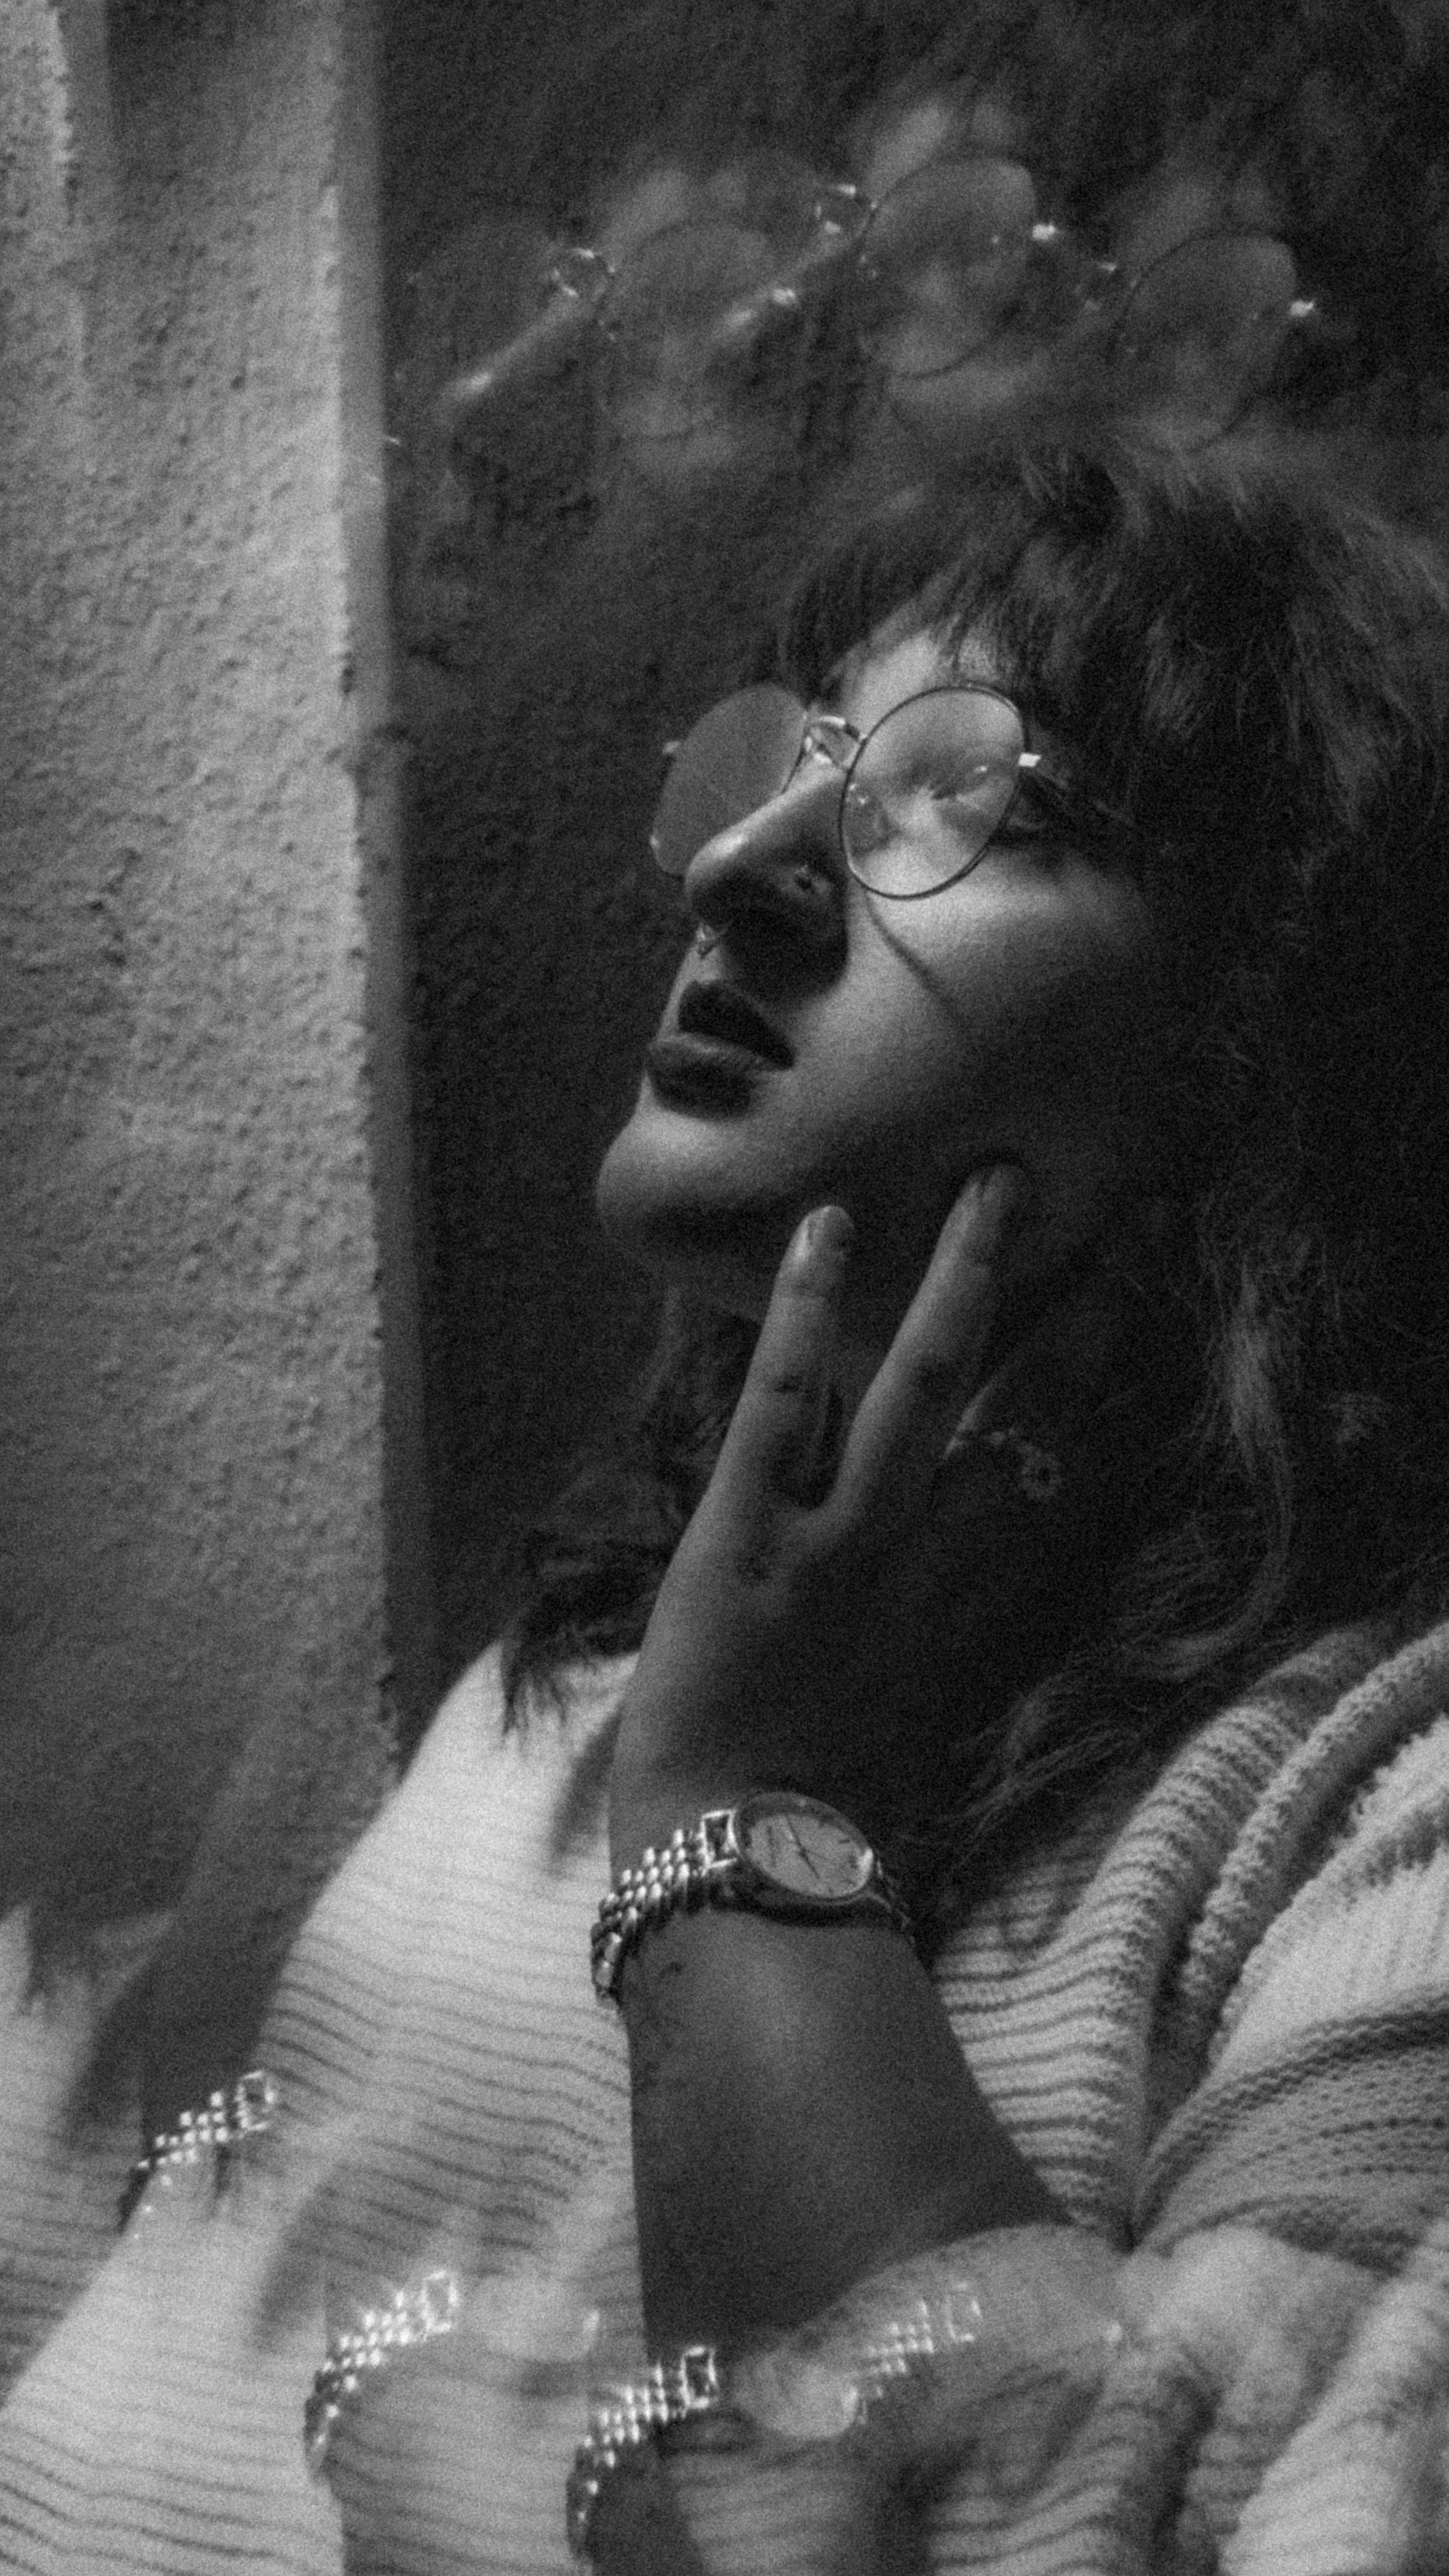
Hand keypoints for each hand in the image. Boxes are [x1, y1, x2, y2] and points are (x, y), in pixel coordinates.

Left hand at [610, 1165, 1149, 1863]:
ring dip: (957, 1275)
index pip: (1032, 1466)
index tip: (1111, 1312)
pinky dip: (803, 1310)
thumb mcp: (896, 1702)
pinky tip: (821, 1231)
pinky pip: (785, 1397)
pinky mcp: (751, 1528)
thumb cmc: (806, 1790)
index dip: (1079, 1382)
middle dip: (1039, 1297)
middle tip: (1045, 1200)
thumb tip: (933, 1574)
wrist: (735, 1848)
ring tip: (983, 1182)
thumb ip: (919, 1624)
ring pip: (917, 1380)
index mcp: (957, 1593)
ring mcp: (840, 1536)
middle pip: (1006, 1402)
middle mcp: (920, 1552)